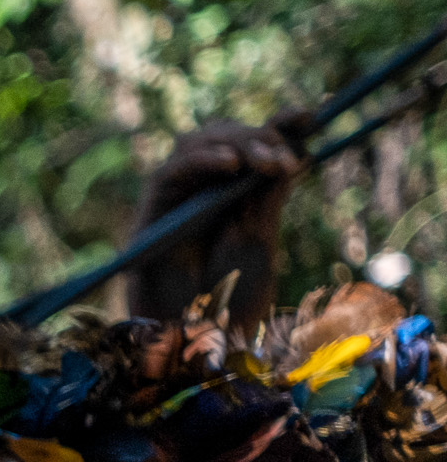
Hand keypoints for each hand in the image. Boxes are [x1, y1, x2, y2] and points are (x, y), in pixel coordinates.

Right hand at [130, 117, 311, 326]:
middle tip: (285, 158)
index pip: (252, 145)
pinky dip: (201, 161)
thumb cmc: (227, 304)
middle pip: (224, 137)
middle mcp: (202, 192)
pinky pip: (171, 172)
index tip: (309, 115)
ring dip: (235, 143)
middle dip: (259, 137)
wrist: (194, 346)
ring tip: (266, 162)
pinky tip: (231, 166)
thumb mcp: (259, 241)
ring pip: (196, 144)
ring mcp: (175, 201)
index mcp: (233, 196)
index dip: (278, 125)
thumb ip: (269, 196)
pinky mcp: (151, 214)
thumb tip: (293, 150)